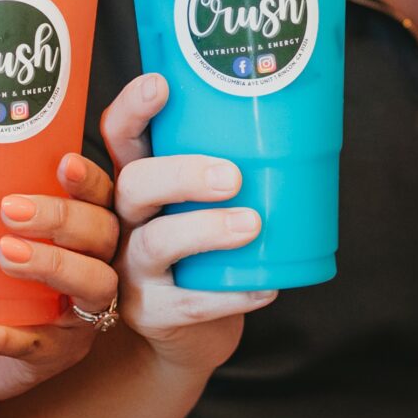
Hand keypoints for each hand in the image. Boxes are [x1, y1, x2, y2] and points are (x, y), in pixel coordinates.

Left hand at [0, 152, 123, 401]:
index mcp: (83, 232)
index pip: (104, 198)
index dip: (91, 181)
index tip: (64, 163)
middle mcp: (96, 268)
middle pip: (104, 237)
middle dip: (63, 219)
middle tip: (11, 210)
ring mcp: (80, 316)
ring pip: (92, 286)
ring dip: (52, 265)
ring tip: (4, 254)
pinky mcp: (53, 356)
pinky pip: (34, 346)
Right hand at [104, 74, 275, 373]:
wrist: (187, 332)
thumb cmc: (204, 251)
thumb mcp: (200, 203)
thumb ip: (225, 165)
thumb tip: (298, 115)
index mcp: (136, 181)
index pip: (119, 135)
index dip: (133, 109)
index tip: (161, 85)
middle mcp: (124, 220)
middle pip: (134, 185)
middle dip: (181, 174)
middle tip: (232, 176)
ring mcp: (132, 269)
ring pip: (156, 242)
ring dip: (207, 230)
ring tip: (252, 225)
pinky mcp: (152, 313)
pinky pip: (189, 302)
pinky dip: (232, 293)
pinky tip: (266, 285)